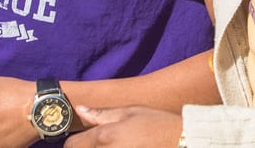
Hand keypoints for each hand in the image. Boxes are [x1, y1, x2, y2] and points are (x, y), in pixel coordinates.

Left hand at [64, 106, 183, 147]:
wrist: (183, 144)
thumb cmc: (158, 126)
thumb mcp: (131, 112)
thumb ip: (102, 114)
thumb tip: (80, 110)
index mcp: (104, 137)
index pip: (71, 145)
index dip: (75, 142)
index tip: (82, 140)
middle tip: (103, 142)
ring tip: (116, 145)